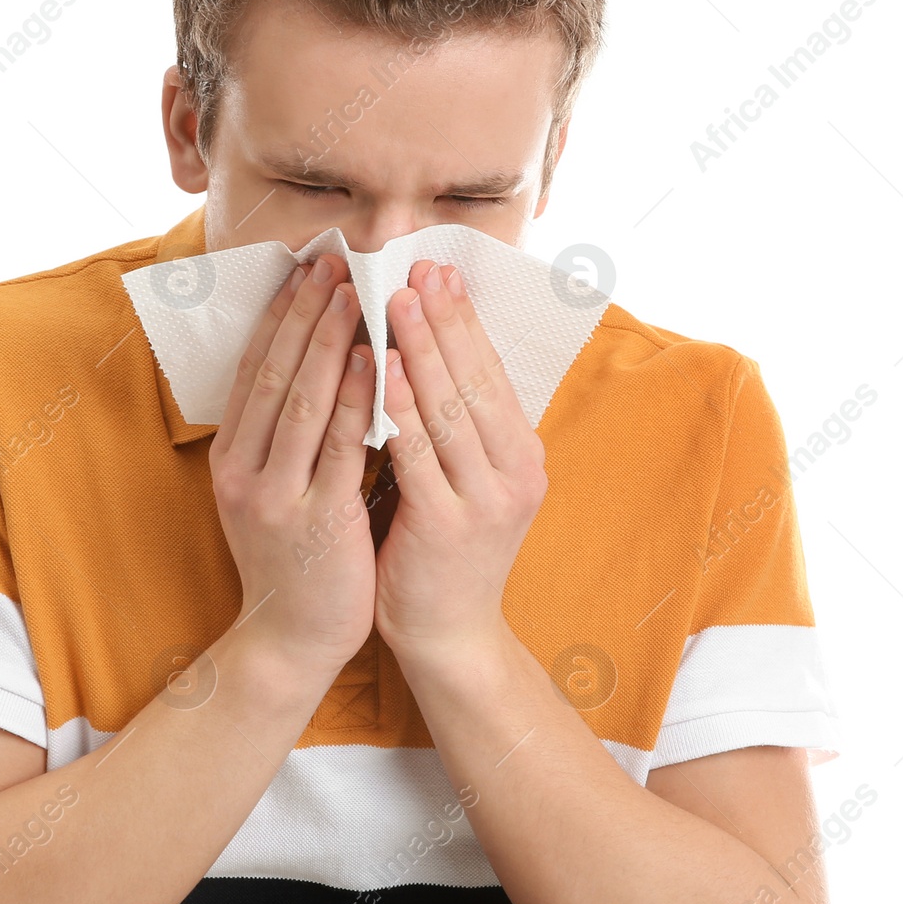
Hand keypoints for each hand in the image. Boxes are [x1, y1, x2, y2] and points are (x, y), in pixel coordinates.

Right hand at [209, 255, 379, 675]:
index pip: (255, 372)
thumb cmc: (295, 559)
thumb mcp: (272, 490)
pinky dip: (357, 400)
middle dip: (305, 315)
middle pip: (275, 376)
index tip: (304, 272)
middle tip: (331, 263)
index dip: (279, 318)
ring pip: (303, 404)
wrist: (291, 641)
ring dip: (329, 343)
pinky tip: (374, 361)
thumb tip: (315, 365)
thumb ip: (282, 437)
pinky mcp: (318, 523)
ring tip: (353, 293)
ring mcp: (277, 498)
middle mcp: (244, 472)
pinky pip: (340, 449)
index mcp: (231, 459)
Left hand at [372, 259, 547, 662]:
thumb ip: (458, 429)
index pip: (490, 373)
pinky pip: (419, 451)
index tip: (438, 273)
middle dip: (444, 319)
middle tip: (417, 267)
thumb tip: (432, 354)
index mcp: (521, 456)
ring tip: (396, 299)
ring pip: (450, 407)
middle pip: (475, 379)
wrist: (449, 636)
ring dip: (422, 348)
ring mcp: (485, 499)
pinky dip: (401, 404)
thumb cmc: (445, 553)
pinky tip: (381, 365)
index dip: (463, 321)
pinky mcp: (448, 523)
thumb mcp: (468, 482)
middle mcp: (515, 472)